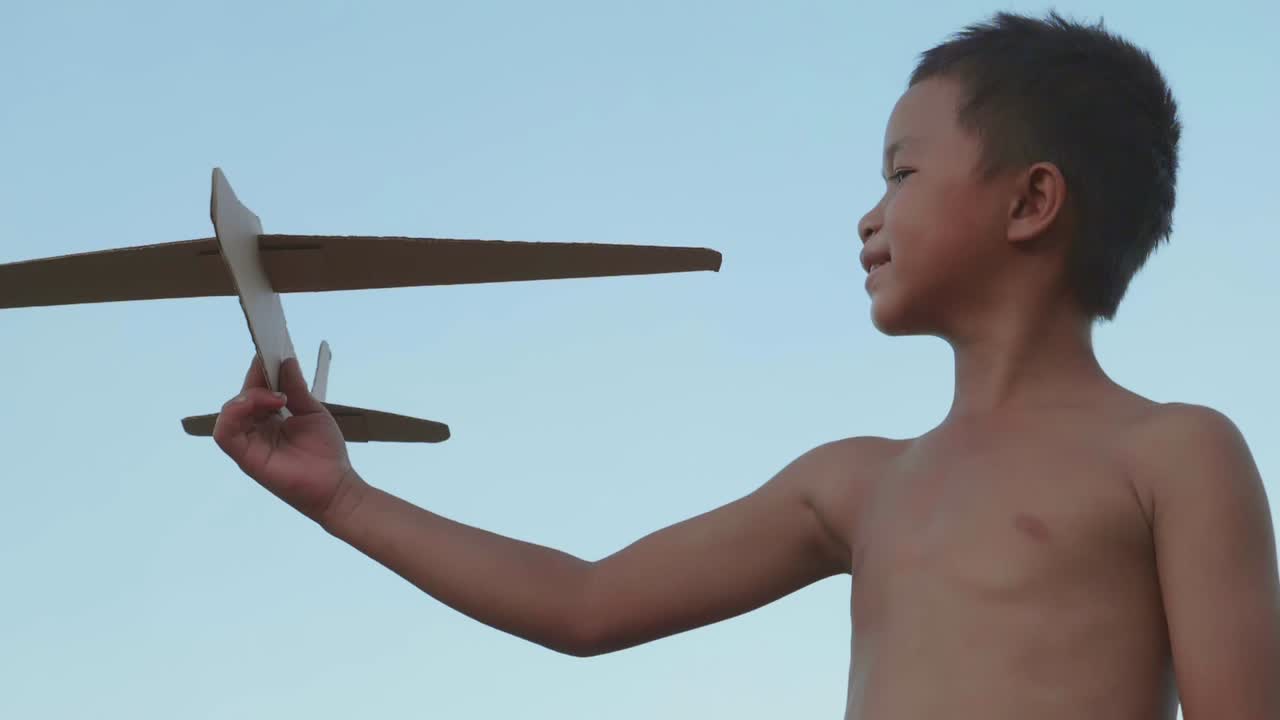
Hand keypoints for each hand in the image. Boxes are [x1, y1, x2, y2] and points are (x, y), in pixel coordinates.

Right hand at [213, 355, 359, 523]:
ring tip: (275, 395)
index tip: (270, 352)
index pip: (255, 389)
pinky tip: (264, 403)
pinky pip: (224, 433)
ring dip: (248, 395)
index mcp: (269, 419)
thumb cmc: (325, 452)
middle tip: (273, 367)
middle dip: (256, 378)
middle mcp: (255, 430)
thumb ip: (296, 388)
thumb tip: (286, 360)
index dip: (259, 370)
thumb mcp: (312, 412)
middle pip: (241, 397)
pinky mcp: (245, 457)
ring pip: (229, 412)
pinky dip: (235, 413)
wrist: (335, 485)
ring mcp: (248, 443)